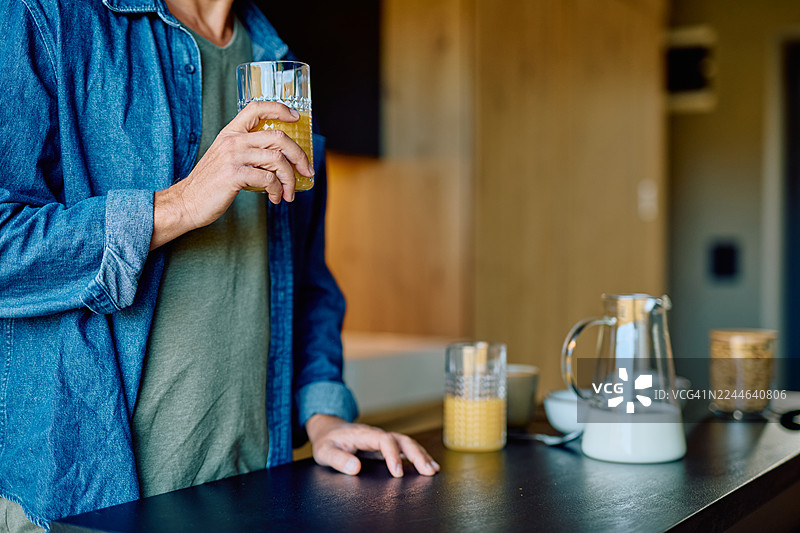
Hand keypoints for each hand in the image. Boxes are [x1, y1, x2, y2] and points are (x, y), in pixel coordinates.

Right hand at [149, 101, 313, 249]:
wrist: (187, 202)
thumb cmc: (210, 183)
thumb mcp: (226, 158)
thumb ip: (247, 150)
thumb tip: (279, 157)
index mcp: (231, 132)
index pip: (256, 107)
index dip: (280, 108)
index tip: (296, 118)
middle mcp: (233, 140)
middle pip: (278, 136)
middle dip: (299, 155)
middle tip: (307, 171)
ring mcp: (233, 156)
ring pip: (277, 159)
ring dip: (290, 178)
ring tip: (289, 193)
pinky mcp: (234, 175)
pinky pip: (268, 178)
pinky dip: (278, 190)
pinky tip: (276, 198)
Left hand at [306, 414, 439, 477]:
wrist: (329, 429)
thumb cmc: (328, 441)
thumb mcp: (325, 451)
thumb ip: (338, 459)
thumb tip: (355, 468)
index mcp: (364, 434)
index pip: (384, 440)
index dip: (393, 456)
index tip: (397, 474)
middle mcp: (377, 435)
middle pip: (402, 440)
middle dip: (416, 455)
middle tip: (428, 471)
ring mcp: (383, 439)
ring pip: (407, 443)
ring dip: (421, 455)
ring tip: (433, 470)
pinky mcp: (385, 446)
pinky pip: (404, 449)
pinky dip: (417, 456)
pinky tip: (427, 466)